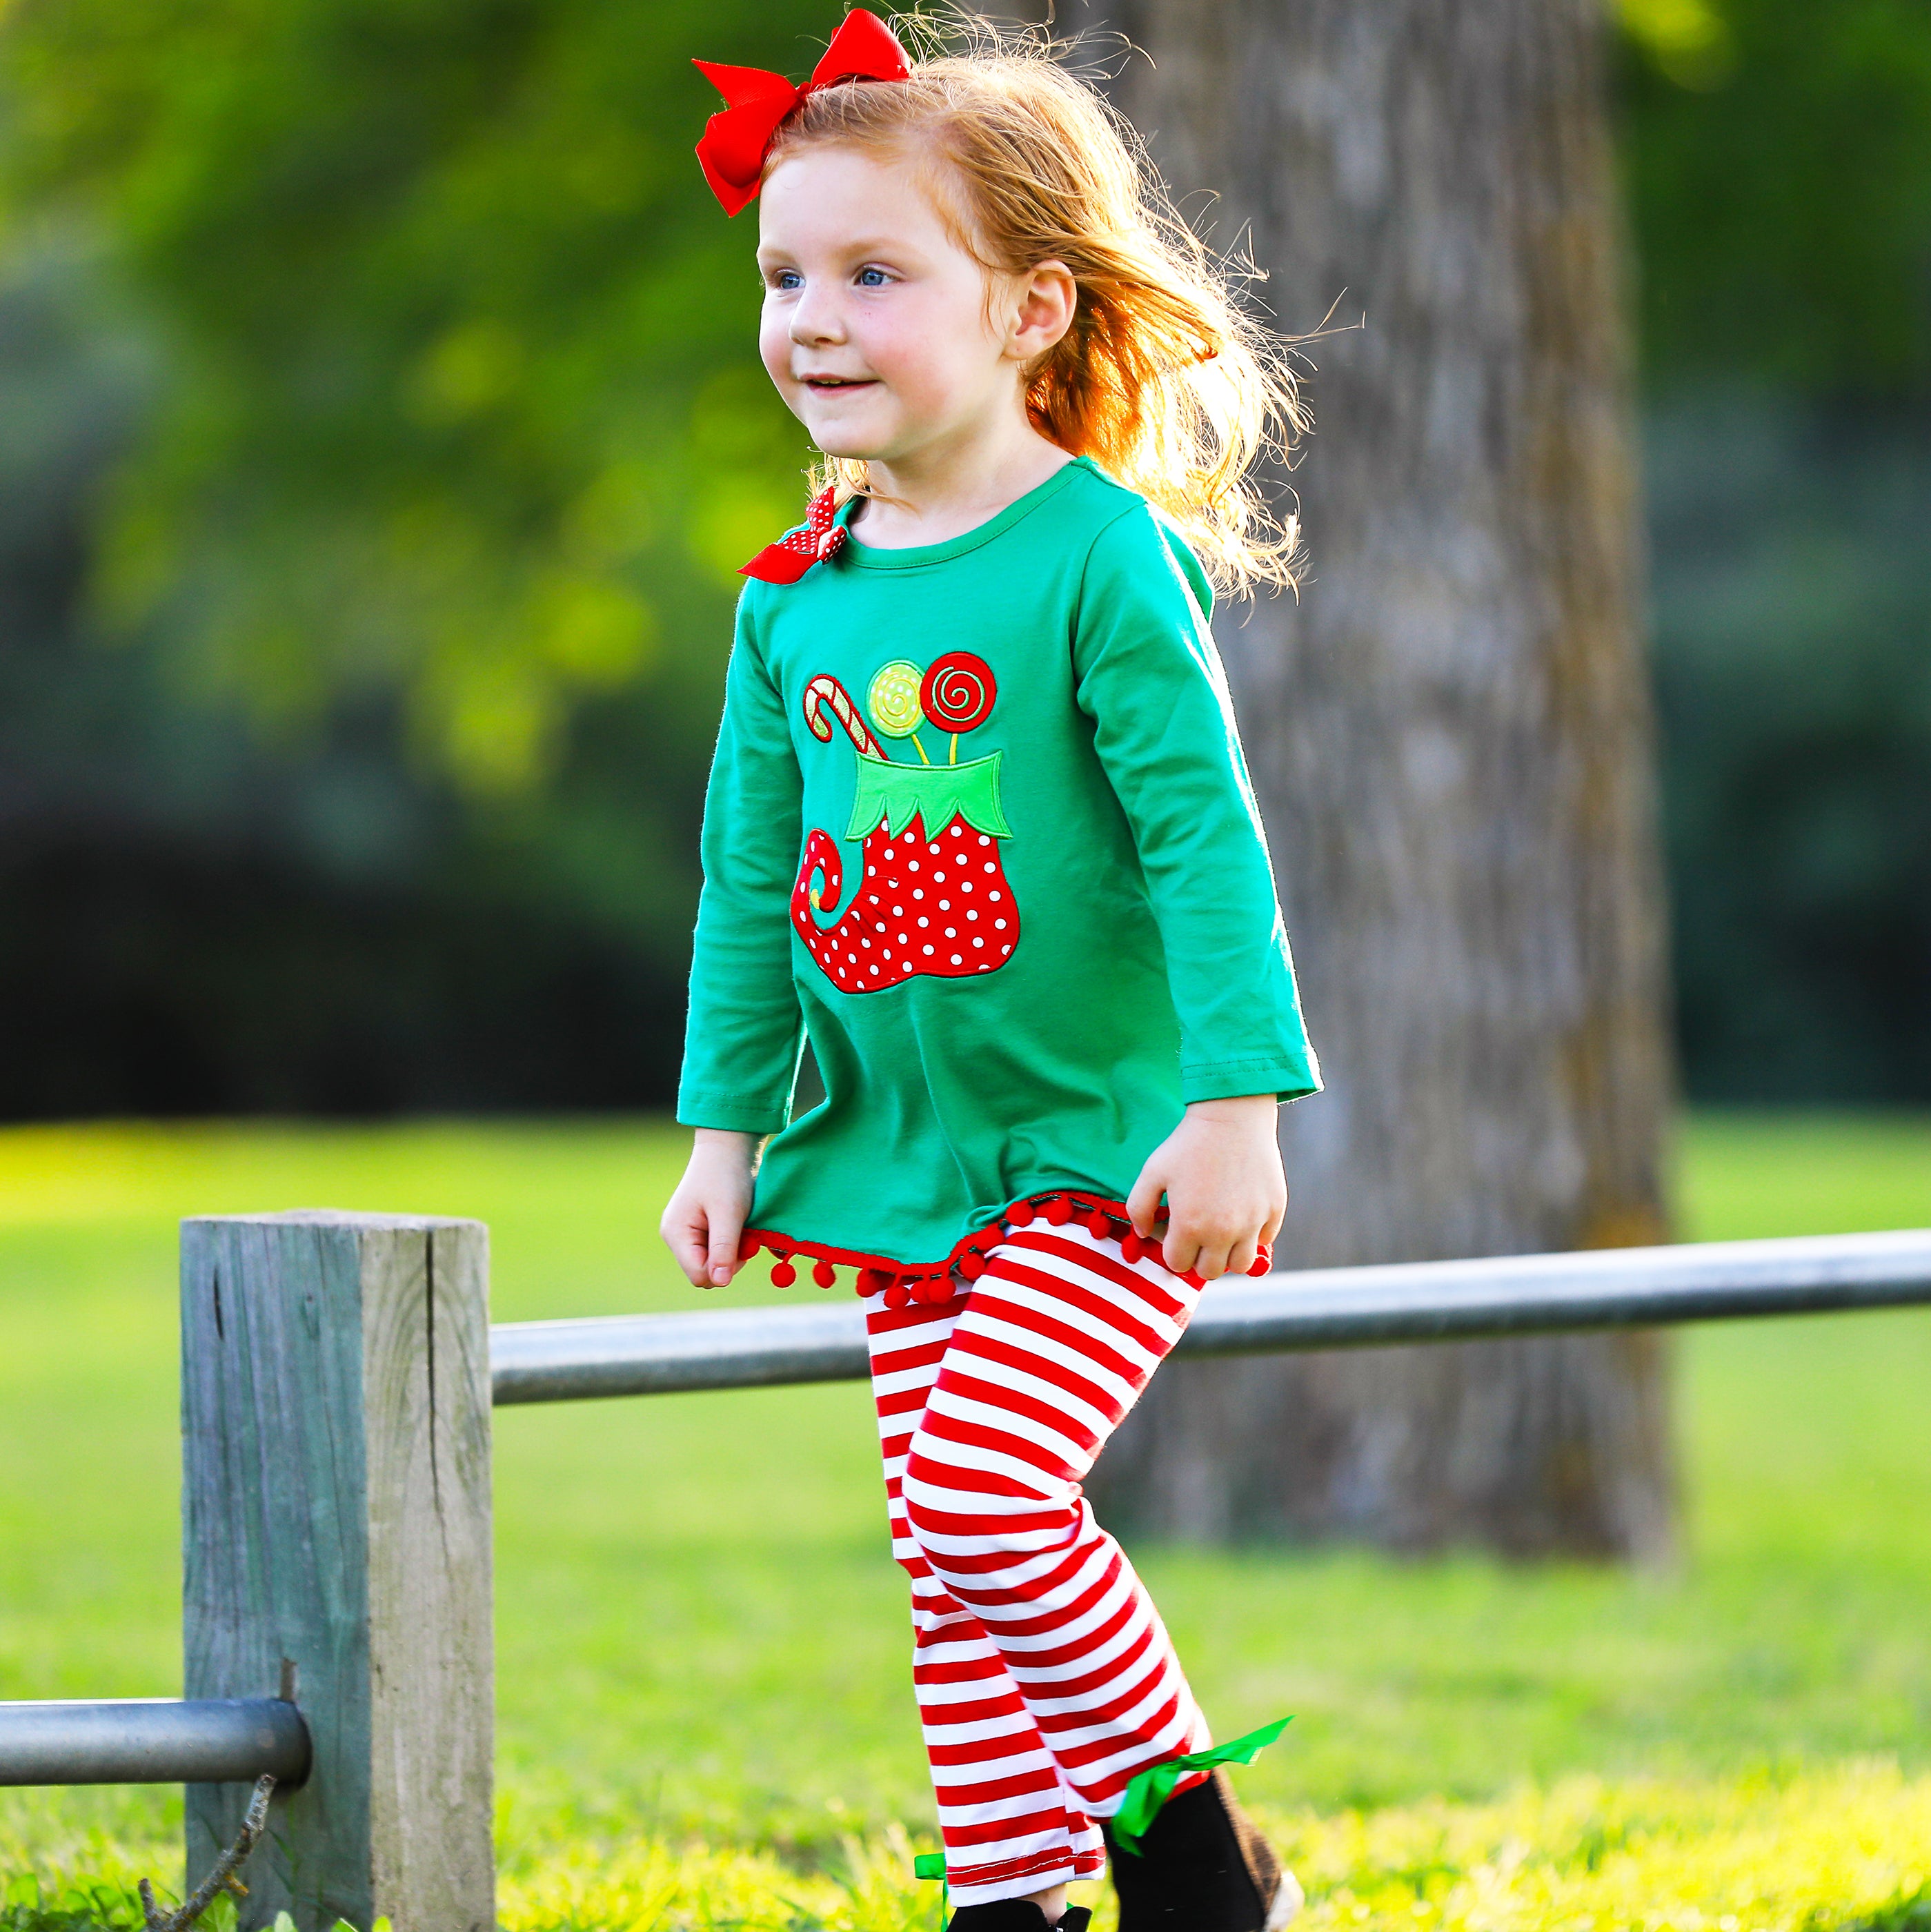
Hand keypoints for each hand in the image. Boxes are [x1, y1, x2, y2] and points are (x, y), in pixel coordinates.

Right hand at [660, 1129, 758, 1288]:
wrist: (728, 1146)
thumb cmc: (727, 1176)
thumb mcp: (729, 1213)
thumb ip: (723, 1249)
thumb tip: (720, 1283)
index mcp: (676, 1234)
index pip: (699, 1276)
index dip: (724, 1268)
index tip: (742, 1245)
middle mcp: (677, 1237)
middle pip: (706, 1272)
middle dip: (729, 1260)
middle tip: (744, 1233)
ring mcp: (688, 1234)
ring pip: (714, 1262)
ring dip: (733, 1250)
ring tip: (741, 1224)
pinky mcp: (701, 1230)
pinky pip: (717, 1250)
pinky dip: (733, 1242)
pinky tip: (738, 1223)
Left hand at [1126, 1095, 1285, 1280]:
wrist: (1232, 1117)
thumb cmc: (1188, 1144)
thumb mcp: (1152, 1172)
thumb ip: (1138, 1208)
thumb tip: (1143, 1233)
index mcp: (1190, 1225)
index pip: (1177, 1264)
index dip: (1171, 1250)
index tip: (1174, 1233)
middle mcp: (1223, 1232)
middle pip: (1209, 1272)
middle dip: (1197, 1258)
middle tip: (1195, 1236)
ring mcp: (1252, 1223)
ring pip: (1240, 1265)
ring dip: (1227, 1256)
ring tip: (1220, 1234)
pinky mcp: (1274, 1211)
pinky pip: (1264, 1241)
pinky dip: (1253, 1236)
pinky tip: (1241, 1215)